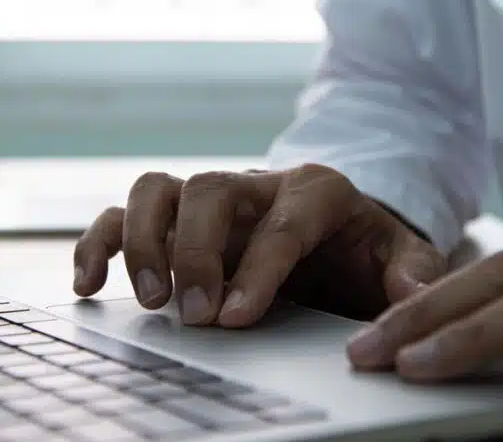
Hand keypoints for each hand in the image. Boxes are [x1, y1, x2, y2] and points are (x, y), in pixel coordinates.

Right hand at [73, 164, 445, 326]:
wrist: (333, 230)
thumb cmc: (362, 247)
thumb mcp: (399, 255)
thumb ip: (411, 271)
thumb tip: (413, 296)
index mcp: (314, 190)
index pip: (282, 221)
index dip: (258, 267)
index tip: (237, 317)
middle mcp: (254, 186)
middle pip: (207, 188)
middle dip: (196, 251)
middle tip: (198, 315)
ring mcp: (209, 200)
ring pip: (157, 188)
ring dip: (143, 240)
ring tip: (149, 299)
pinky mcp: (176, 219)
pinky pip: (123, 214)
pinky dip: (100, 243)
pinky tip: (89, 284)